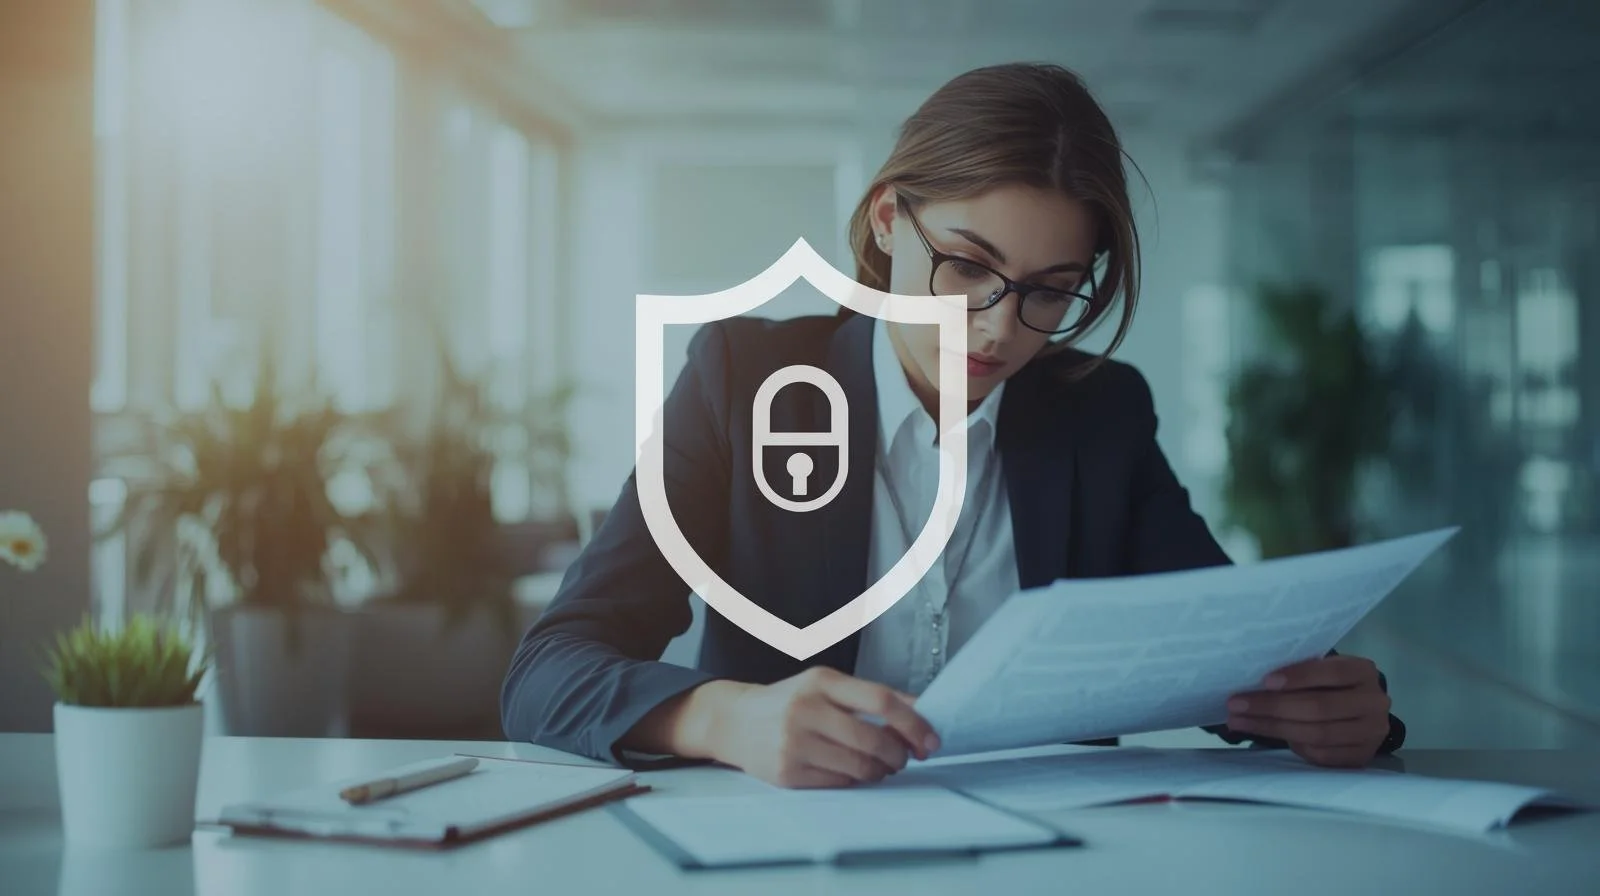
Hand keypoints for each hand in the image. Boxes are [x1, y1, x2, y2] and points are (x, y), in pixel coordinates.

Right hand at [707, 667, 940, 787]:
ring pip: (859, 766)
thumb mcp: (825, 686)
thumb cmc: (789, 702)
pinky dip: (856, 780)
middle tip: (905, 758)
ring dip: (880, 771)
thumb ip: (870, 696)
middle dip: (899, 754)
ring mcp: (794, 743)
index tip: (930, 739)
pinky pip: (839, 782)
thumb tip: (922, 711)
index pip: (881, 701)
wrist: (733, 720)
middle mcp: (806, 709)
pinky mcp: (787, 773)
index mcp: (821, 681)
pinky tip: (853, 772)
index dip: (914, 723)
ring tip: (880, 766)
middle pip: (873, 739)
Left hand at [1224, 655, 1391, 767]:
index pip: (1332, 672)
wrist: (1359, 713)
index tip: (1265, 681)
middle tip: (1236, 704)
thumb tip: (1253, 681)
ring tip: (1239, 721)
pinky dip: (1293, 746)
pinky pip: (1321, 755)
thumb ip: (1299, 674)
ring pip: (1317, 734)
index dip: (1299, 676)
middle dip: (1273, 706)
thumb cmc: (1329, 686)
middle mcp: (1374, 702)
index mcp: (1363, 672)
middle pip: (1320, 707)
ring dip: (1272, 728)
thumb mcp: (1322, 671)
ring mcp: (1371, 733)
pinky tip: (1267, 735)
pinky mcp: (1362, 757)